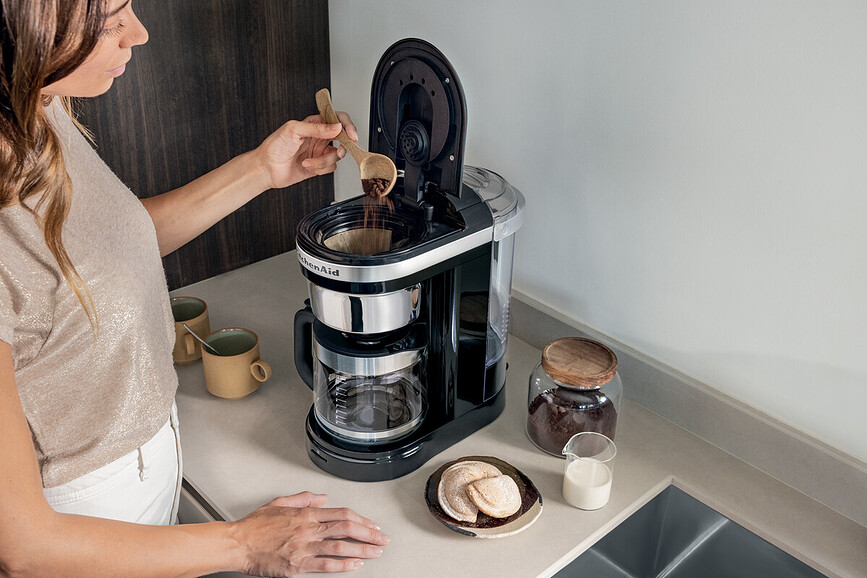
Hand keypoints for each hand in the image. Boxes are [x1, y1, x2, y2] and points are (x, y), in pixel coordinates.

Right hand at [229, 491, 389, 575]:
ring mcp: (304, 546)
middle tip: (382, 538)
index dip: (361, 519)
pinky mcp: (297, 564)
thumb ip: (303, 498)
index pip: (342, 513)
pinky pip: (326, 565)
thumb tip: (321, 497)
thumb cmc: (254, 526)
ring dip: (362, 549)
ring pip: (340, 546)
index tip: (373, 525)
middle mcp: (308, 528)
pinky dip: (343, 565)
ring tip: (376, 552)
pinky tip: (355, 565)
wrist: (237, 543)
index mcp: (305, 514)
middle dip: (369, 533)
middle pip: (347, 527)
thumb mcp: (280, 503)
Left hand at [254, 112, 358, 190]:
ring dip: (324, 161)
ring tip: (308, 161)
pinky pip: (330, 168)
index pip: (338, 119)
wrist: (266, 168)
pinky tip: (308, 166)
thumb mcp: (294, 130)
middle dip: (343, 146)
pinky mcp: (318, 166)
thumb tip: (337, 126)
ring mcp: (319, 152)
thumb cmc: (274, 146)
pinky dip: (321, 169)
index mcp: (315, 124)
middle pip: (343, 139)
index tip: (351, 135)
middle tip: (338, 151)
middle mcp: (319, 137)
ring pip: (337, 156)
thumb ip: (317, 128)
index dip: (347, 125)